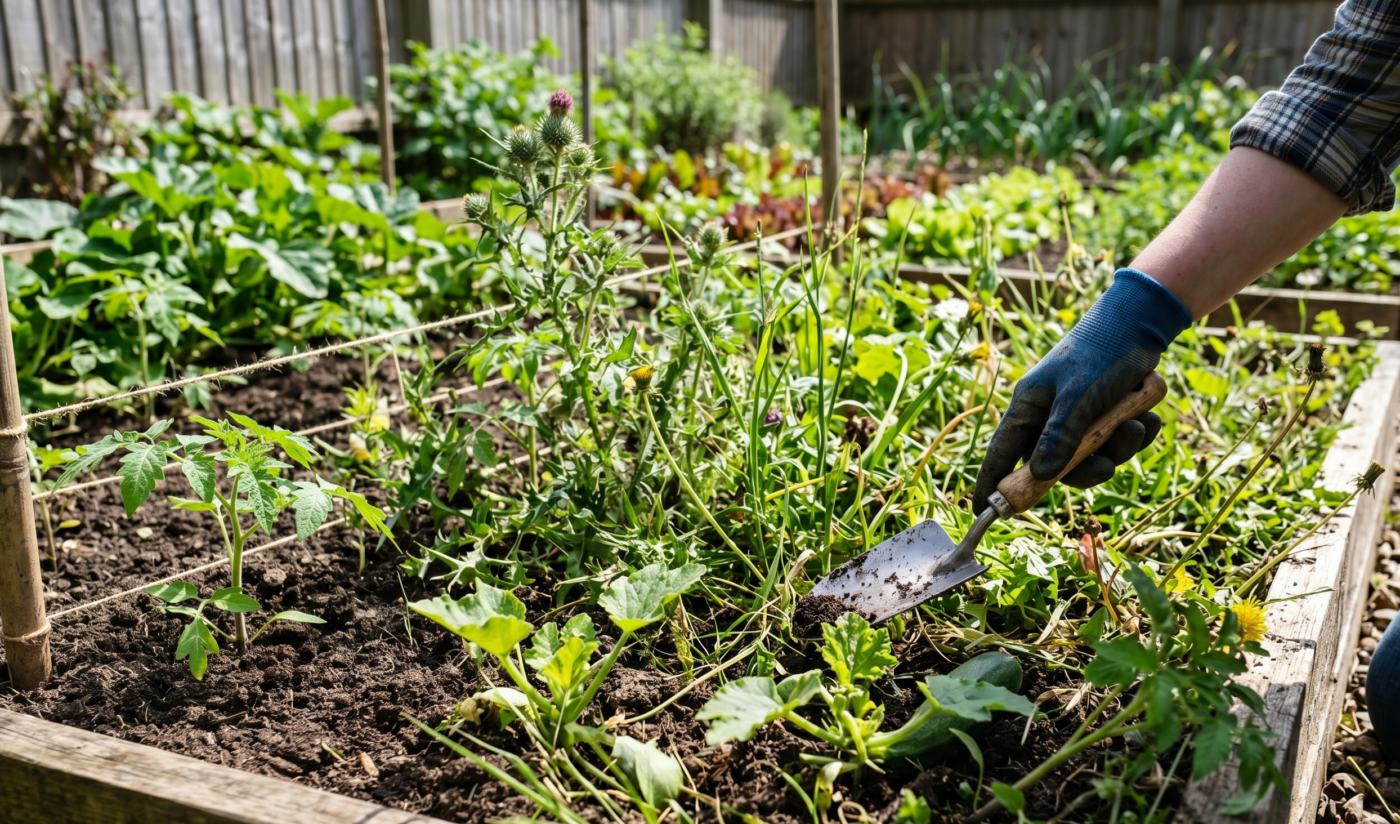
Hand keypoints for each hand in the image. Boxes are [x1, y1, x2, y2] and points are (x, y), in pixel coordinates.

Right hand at [972, 269, 1191, 514]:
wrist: (1142, 322)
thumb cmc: (1101, 352)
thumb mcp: (1079, 396)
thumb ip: (1060, 437)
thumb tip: (1041, 476)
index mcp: (1028, 407)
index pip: (1000, 454)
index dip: (991, 484)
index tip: (982, 513)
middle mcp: (1048, 415)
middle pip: (1054, 465)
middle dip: (1086, 467)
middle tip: (1108, 465)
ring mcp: (1077, 416)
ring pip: (1091, 455)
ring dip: (1118, 446)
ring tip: (1137, 423)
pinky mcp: (1104, 414)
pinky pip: (1115, 443)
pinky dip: (1134, 435)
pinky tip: (1147, 416)